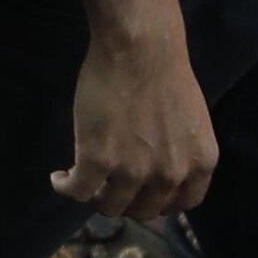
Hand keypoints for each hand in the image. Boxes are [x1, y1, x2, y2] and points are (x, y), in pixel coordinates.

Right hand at [62, 18, 216, 217]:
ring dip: (94, 197)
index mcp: (199, 163)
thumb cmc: (164, 71)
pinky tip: (58, 178)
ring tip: (83, 180)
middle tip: (108, 186)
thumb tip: (160, 167)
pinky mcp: (98, 161)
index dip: (159, 202)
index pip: (183, 204)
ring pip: (109, 206)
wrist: (140, 46)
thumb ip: (181, 150)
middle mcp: (171, 175)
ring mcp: (134, 171)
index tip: (142, 193)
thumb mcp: (191, 122)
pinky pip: (78, 191)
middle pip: (144, 211)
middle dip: (125, 202)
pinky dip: (65, 187)